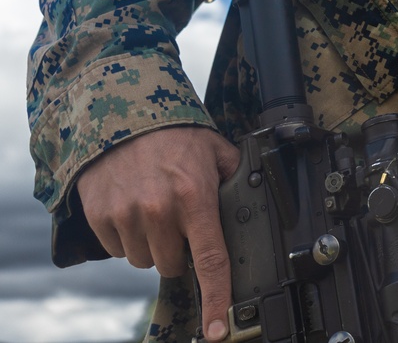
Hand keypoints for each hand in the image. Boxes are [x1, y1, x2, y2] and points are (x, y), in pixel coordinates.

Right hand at [77, 126, 240, 341]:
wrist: (120, 113)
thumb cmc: (174, 133)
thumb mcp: (216, 150)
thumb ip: (236, 178)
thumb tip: (259, 196)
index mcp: (195, 198)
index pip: (210, 261)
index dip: (217, 300)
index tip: (218, 329)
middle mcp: (160, 211)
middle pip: (174, 266)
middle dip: (180, 250)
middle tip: (179, 219)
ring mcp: (127, 216)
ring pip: (145, 261)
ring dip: (152, 244)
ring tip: (155, 208)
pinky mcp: (101, 217)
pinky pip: (118, 249)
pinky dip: (127, 236)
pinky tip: (133, 207)